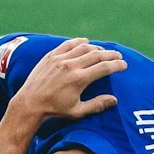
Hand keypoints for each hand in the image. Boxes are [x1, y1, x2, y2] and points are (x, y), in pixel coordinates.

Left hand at [9, 38, 125, 122]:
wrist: (30, 103)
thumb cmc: (54, 109)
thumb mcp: (77, 111)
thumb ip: (97, 105)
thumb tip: (114, 100)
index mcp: (79, 79)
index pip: (104, 68)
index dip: (117, 65)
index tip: (124, 65)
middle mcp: (71, 66)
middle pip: (97, 54)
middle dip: (110, 54)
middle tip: (118, 55)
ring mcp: (60, 59)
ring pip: (83, 47)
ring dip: (96, 48)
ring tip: (103, 51)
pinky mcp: (51, 55)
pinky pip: (68, 44)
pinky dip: (78, 42)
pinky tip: (85, 42)